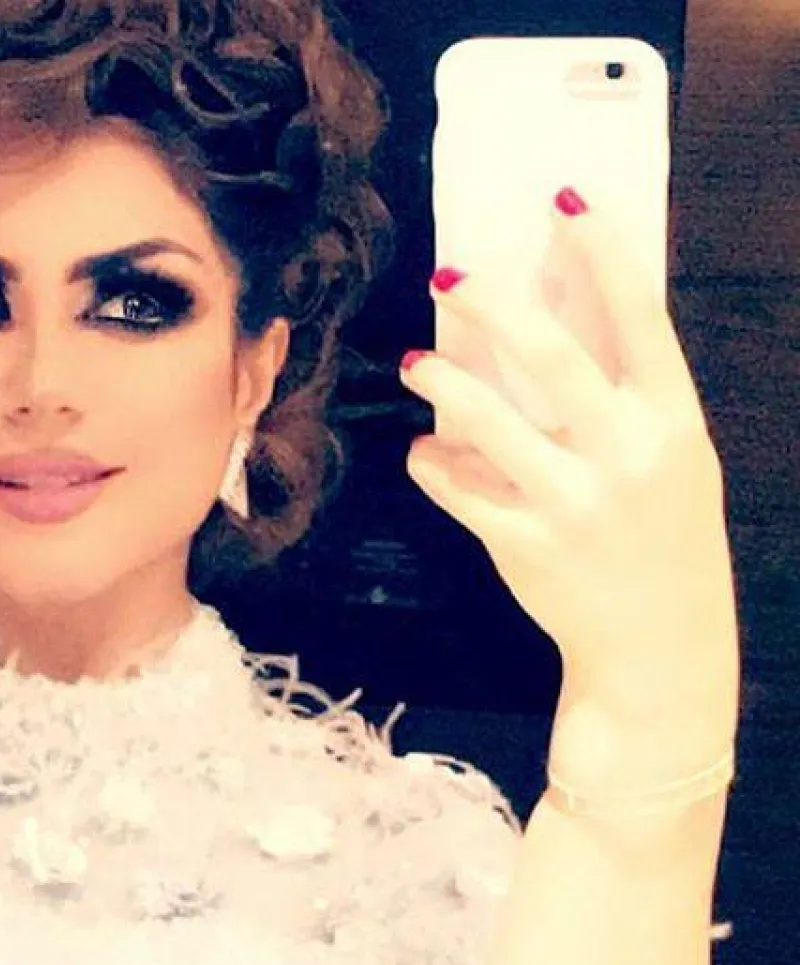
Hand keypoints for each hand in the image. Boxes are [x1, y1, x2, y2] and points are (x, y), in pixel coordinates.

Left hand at [399, 189, 738, 743]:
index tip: (561, 198)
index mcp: (672, 421)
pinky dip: (434, 466)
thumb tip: (554, 318)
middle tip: (450, 273)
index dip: (600, 250)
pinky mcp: (527, 547)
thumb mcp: (670, 459)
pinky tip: (423, 451)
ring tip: (415, 361)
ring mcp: (575, 504)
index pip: (639, 316)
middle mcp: (627, 456)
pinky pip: (462, 493)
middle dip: (496, 307)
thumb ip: (623, 398)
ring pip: (490, 424)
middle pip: (553, 357)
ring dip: (444, 383)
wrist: (660, 644)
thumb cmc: (663, 536)